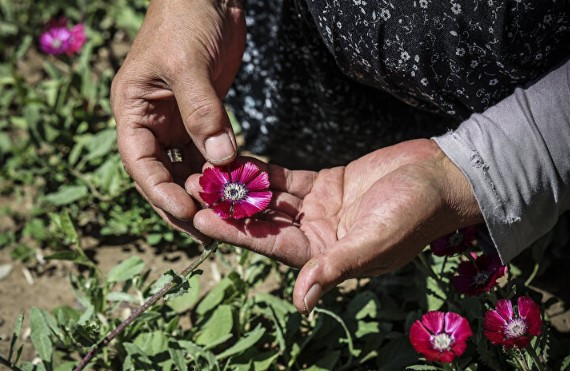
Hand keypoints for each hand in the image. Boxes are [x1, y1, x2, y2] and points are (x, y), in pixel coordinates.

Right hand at [111, 0, 244, 238]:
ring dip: (207, 191)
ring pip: (188, 168)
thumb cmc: (186, 18)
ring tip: (229, 216)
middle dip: (185, 202)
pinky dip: (223, 171)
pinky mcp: (203, 119)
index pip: (141, 162)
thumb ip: (202, 113)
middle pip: (164, 174)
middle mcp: (152, 123)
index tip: (187, 213)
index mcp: (133, 110)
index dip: (160, 192)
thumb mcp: (189, 65)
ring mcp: (178, 123)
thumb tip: (220, 161)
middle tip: (211, 229)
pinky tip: (239, 189)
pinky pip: (210, 154)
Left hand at [186, 139, 482, 311]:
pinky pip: (288, 178)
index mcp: (326, 257)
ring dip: (241, 186)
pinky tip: (239, 160)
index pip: (271, 246)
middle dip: (230, 206)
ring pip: (271, 199)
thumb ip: (337, 268)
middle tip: (192, 188)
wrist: (440, 177)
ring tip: (205, 171)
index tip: (202, 217)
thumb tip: (302, 303)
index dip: (236, 232)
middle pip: (264, 222)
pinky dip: (265, 170)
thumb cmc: (414, 214)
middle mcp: (318, 236)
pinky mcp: (326, 184)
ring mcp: (320, 210)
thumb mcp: (375, 242)